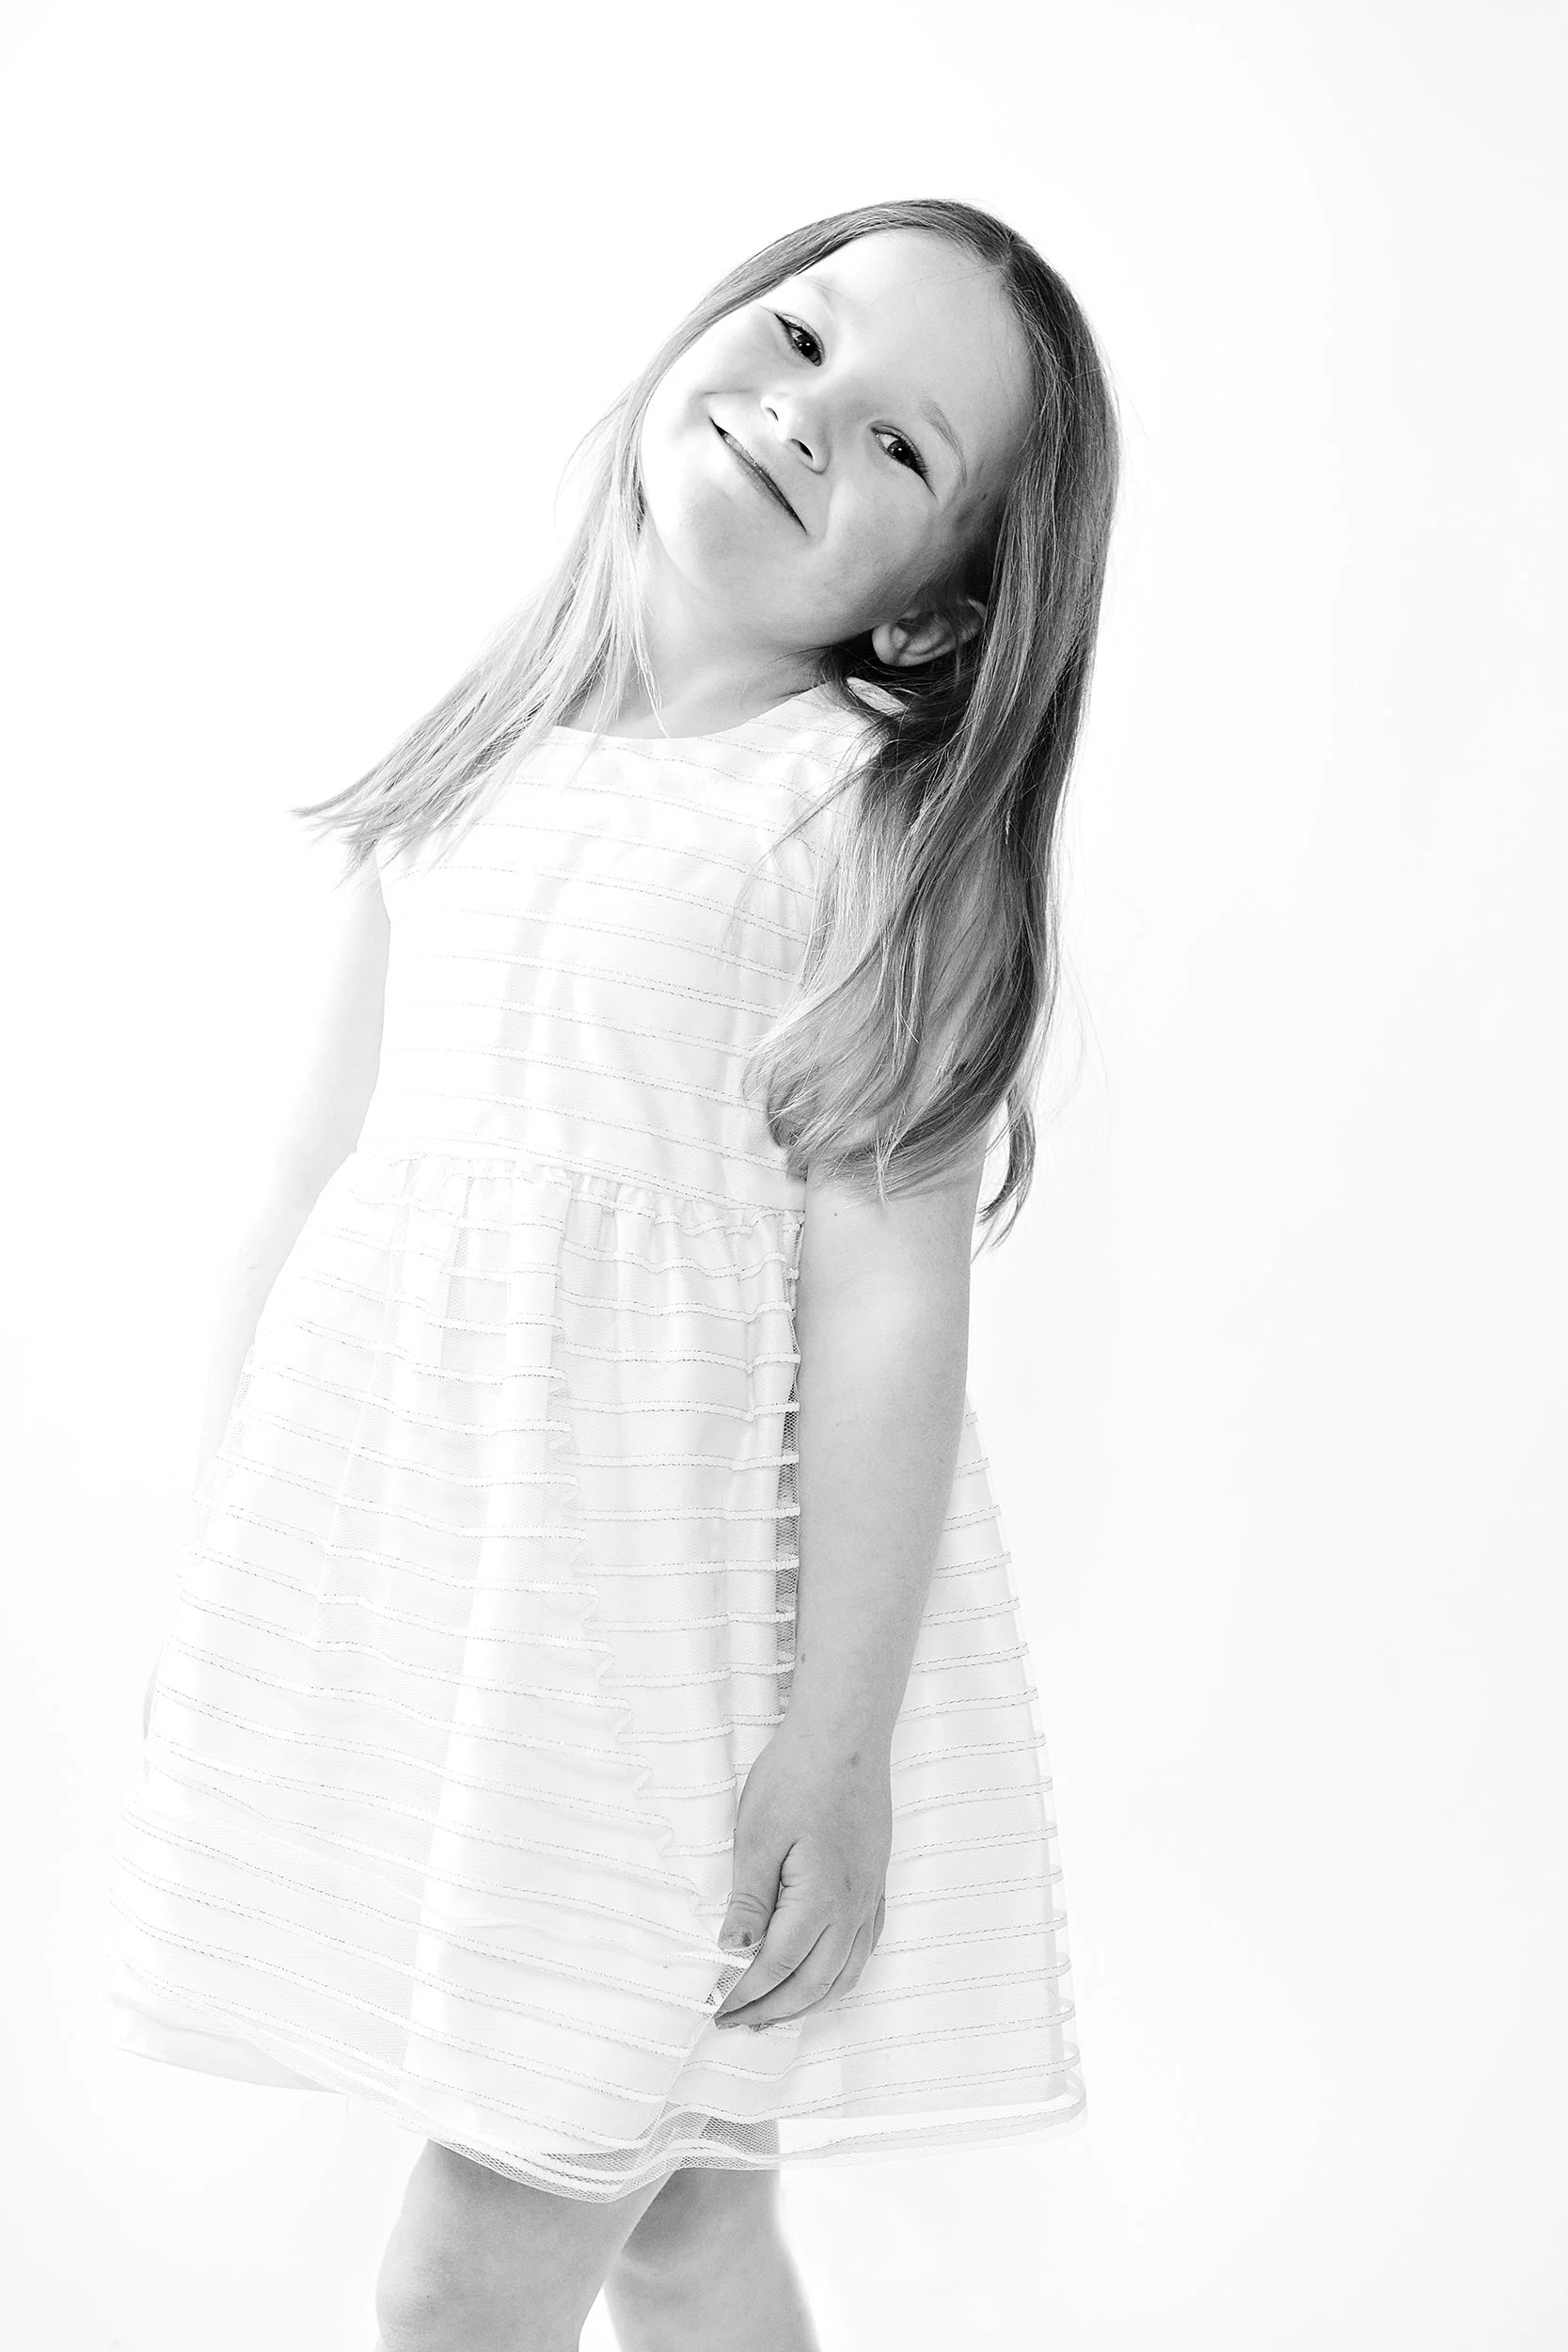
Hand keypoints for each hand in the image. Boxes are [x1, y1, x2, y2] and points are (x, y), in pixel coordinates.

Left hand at [712, 1722, 891, 2030]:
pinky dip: (842, 1976)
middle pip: (814, 1983)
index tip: (717, 2011)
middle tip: (738, 2024)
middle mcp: (852, 1907)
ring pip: (847, 1973)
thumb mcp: (757, 1835)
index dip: (745, 1995)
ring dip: (810, 2002)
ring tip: (775, 2014)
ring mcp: (870, 1895)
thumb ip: (750, 1899)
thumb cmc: (797, 1775)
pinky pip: (866, 1947)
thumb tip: (733, 1951)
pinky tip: (825, 1976)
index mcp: (820, 1899)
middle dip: (774, 2011)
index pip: (777, 1967)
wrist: (846, 1734)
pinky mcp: (876, 1881)